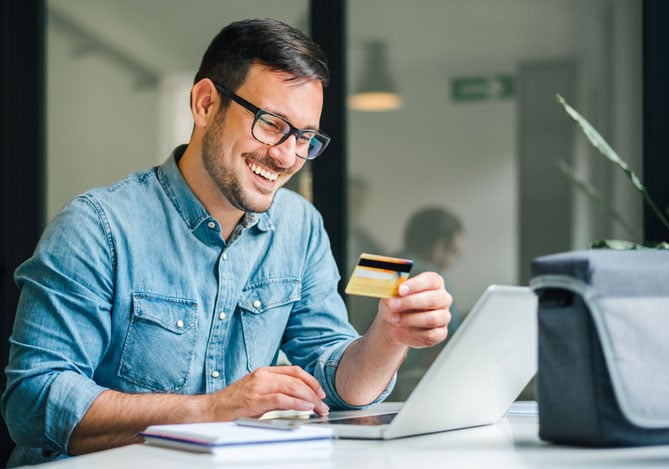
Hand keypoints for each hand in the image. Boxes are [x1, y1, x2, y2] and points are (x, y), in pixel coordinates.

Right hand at [206, 366, 328, 419]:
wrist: (210, 410)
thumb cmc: (233, 404)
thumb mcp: (258, 393)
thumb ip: (276, 392)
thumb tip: (298, 398)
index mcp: (264, 372)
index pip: (294, 371)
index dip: (311, 380)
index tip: (320, 392)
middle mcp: (262, 375)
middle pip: (296, 379)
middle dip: (314, 392)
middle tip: (323, 405)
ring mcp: (258, 387)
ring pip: (292, 387)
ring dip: (310, 398)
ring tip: (318, 408)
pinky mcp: (254, 400)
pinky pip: (281, 399)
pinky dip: (297, 403)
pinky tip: (305, 407)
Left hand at [378, 271, 451, 348]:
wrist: (393, 323)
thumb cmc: (396, 304)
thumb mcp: (392, 294)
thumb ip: (394, 290)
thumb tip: (394, 290)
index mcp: (434, 283)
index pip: (431, 281)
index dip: (416, 285)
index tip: (401, 290)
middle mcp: (443, 298)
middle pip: (433, 299)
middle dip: (411, 302)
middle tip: (394, 305)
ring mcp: (444, 316)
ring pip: (432, 318)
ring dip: (410, 319)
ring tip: (395, 319)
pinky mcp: (441, 333)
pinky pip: (430, 334)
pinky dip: (413, 332)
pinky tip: (403, 328)